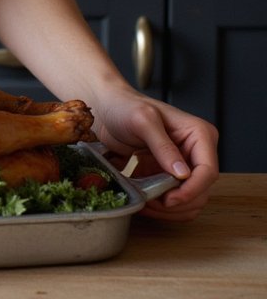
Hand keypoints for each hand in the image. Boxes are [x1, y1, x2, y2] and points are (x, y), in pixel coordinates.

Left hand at [93, 88, 218, 220]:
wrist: (105, 108)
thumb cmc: (124, 106)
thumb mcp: (142, 120)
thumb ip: (162, 145)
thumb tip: (182, 173)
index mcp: (199, 134)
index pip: (207, 171)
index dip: (192, 190)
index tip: (169, 199)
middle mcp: (196, 152)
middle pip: (201, 191)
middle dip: (178, 202)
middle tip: (152, 202)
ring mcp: (183, 165)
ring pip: (190, 201)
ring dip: (170, 209)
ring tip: (145, 202)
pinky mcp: (169, 175)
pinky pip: (174, 200)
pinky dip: (161, 206)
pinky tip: (143, 200)